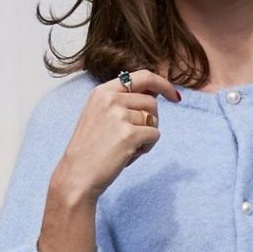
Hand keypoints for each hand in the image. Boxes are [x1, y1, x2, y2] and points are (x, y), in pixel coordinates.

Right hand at [39, 71, 179, 251]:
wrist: (77, 175)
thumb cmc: (90, 150)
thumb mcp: (99, 115)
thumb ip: (122, 101)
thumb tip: (155, 92)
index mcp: (102, 91)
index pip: (142, 76)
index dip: (163, 84)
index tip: (174, 95)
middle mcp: (110, 99)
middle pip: (151, 102)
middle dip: (150, 120)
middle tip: (134, 138)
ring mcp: (119, 116)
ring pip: (154, 120)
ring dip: (146, 136)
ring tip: (127, 148)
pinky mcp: (129, 134)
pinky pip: (154, 136)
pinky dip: (147, 147)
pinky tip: (129, 155)